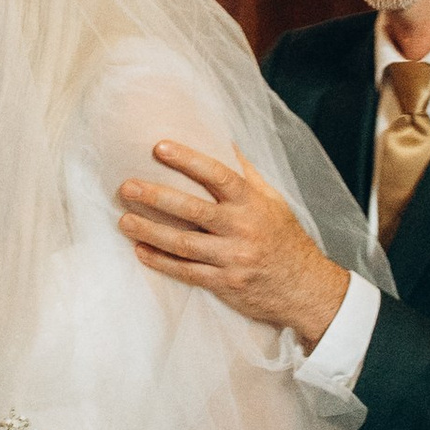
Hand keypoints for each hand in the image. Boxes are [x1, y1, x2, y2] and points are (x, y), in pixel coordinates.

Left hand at [115, 140, 352, 347]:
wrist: (305, 288)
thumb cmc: (284, 238)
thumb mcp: (272, 201)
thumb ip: (246, 174)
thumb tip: (223, 141)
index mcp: (252, 204)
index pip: (218, 175)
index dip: (188, 160)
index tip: (160, 147)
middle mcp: (242, 229)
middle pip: (193, 210)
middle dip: (157, 197)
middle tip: (127, 186)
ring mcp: (233, 259)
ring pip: (185, 244)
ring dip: (151, 231)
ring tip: (124, 220)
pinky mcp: (226, 284)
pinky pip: (188, 272)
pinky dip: (162, 262)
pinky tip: (141, 251)